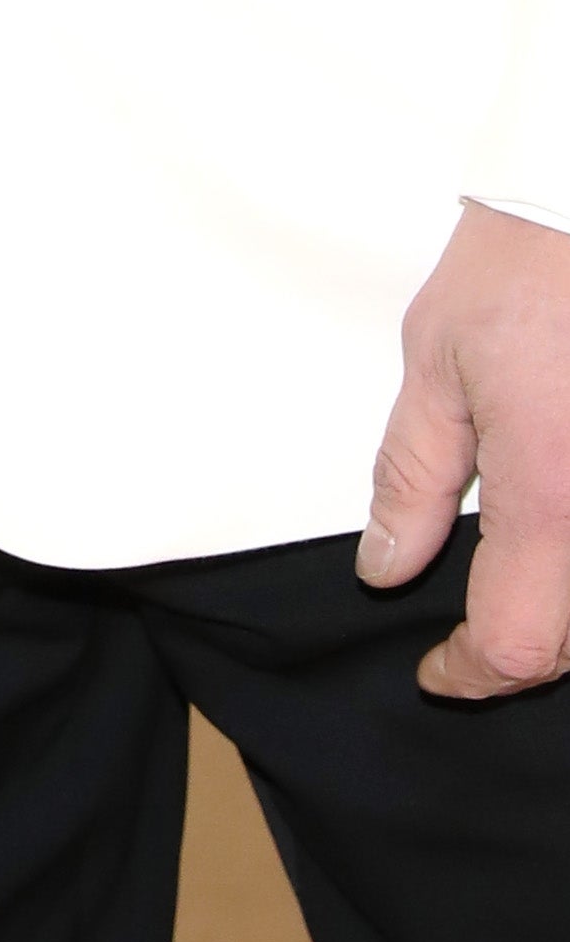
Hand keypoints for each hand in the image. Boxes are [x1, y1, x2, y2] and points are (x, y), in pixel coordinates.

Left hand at [359, 200, 569, 697]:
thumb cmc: (526, 268)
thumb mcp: (436, 364)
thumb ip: (414, 476)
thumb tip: (388, 564)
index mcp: (553, 496)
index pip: (519, 643)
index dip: (472, 673)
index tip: (439, 669)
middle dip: (520, 653)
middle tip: (466, 632)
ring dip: (563, 614)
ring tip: (513, 581)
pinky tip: (553, 537)